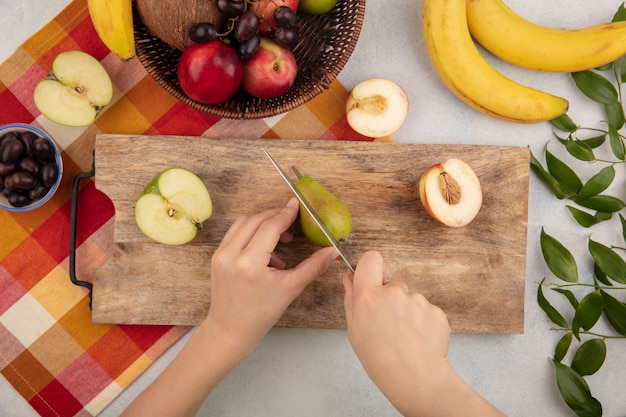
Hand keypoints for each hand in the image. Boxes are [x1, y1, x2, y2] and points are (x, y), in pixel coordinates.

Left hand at [207, 197, 337, 354]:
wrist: (230, 330)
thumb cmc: (261, 314)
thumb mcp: (290, 289)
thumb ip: (313, 267)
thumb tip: (333, 251)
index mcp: (250, 263)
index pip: (270, 227)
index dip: (285, 214)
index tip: (297, 206)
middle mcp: (231, 254)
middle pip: (255, 220)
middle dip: (275, 216)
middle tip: (292, 221)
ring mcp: (220, 254)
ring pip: (243, 223)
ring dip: (262, 222)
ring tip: (281, 237)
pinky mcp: (216, 256)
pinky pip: (235, 234)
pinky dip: (251, 233)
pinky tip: (267, 249)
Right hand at [343, 251, 451, 415]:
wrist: (416, 380)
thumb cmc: (380, 360)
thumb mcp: (354, 332)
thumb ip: (351, 300)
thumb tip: (348, 278)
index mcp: (369, 297)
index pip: (371, 260)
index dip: (372, 268)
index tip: (375, 282)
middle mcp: (394, 293)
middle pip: (393, 285)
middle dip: (391, 300)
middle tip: (390, 326)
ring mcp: (417, 300)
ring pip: (411, 299)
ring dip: (408, 313)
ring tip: (405, 338)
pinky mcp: (436, 310)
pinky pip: (427, 310)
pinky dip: (424, 323)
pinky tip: (418, 340)